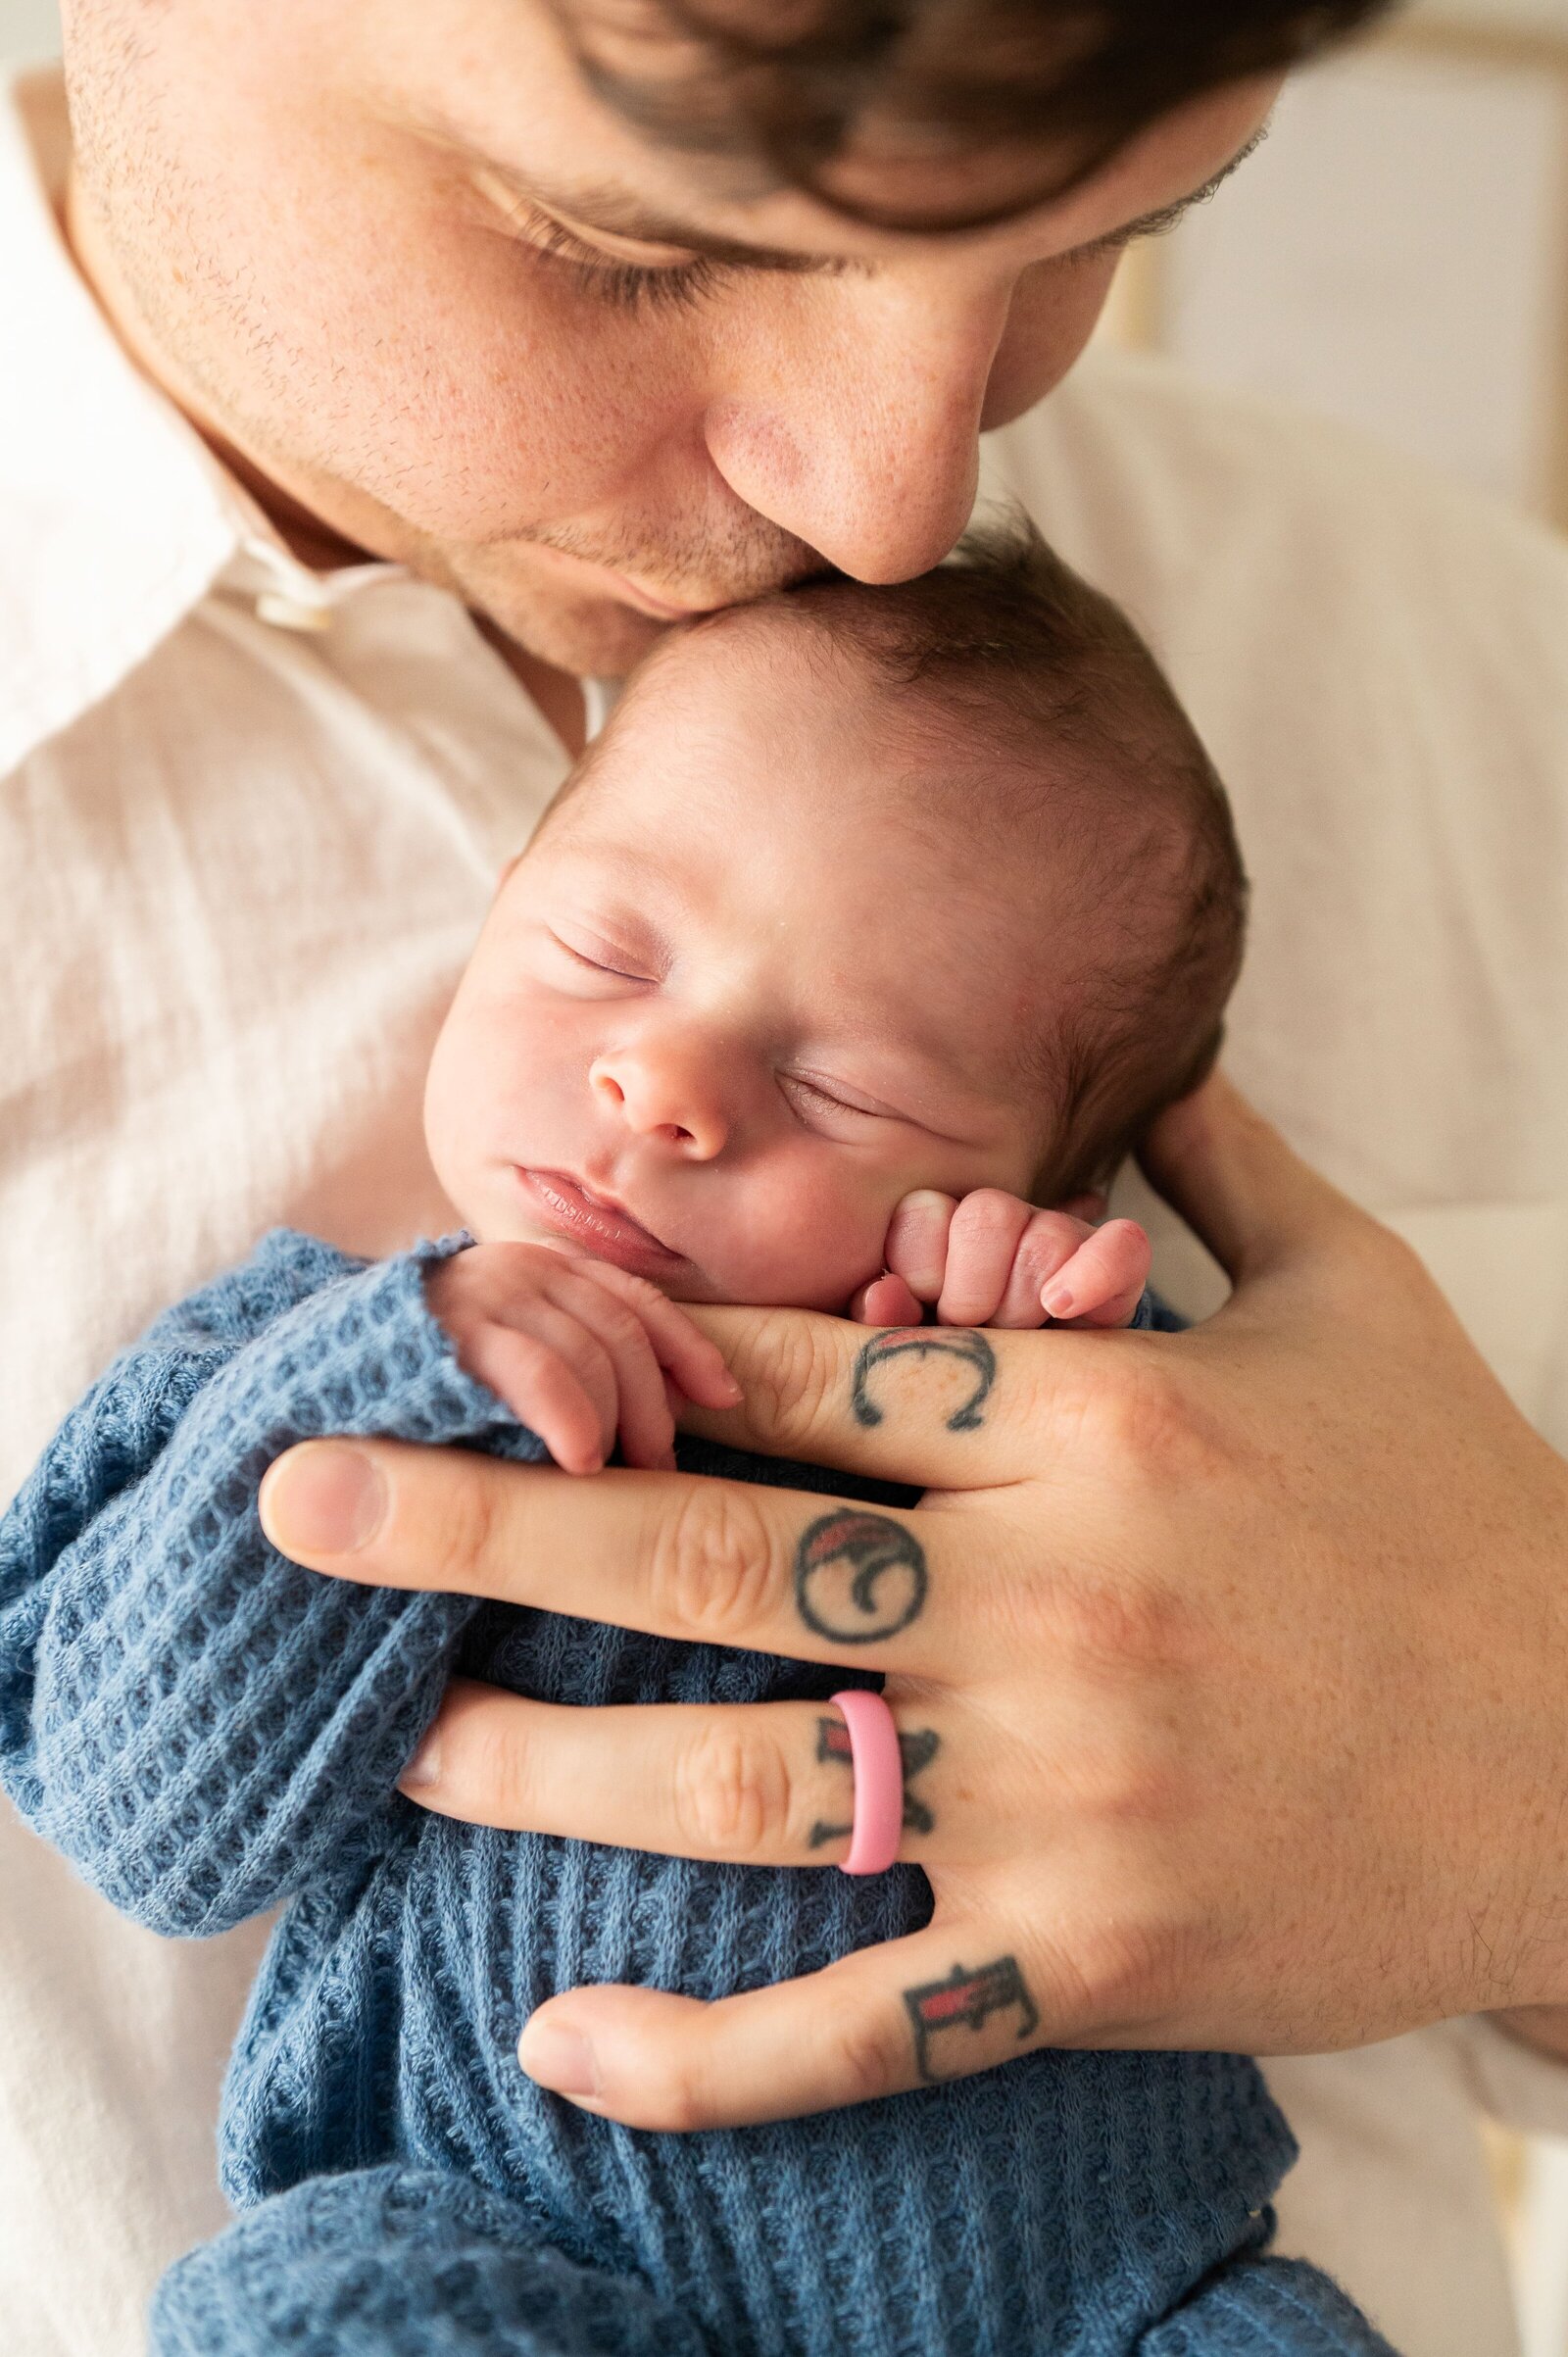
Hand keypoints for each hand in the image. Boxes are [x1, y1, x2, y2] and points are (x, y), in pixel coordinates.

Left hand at [259, 1078, 1567, 2128]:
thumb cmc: (1473, 1512)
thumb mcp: (1359, 1292)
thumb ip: (1225, 1156)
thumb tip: (1149, 1029)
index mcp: (1100, 1420)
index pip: (805, 1370)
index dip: (617, 1350)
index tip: (467, 1336)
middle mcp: (1059, 1596)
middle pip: (718, 1554)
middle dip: (485, 1522)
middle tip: (304, 1505)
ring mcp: (1070, 1788)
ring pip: (753, 1782)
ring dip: (548, 1770)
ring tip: (401, 1746)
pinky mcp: (1097, 1953)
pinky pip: (869, 2015)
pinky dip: (709, 2051)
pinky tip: (565, 2046)